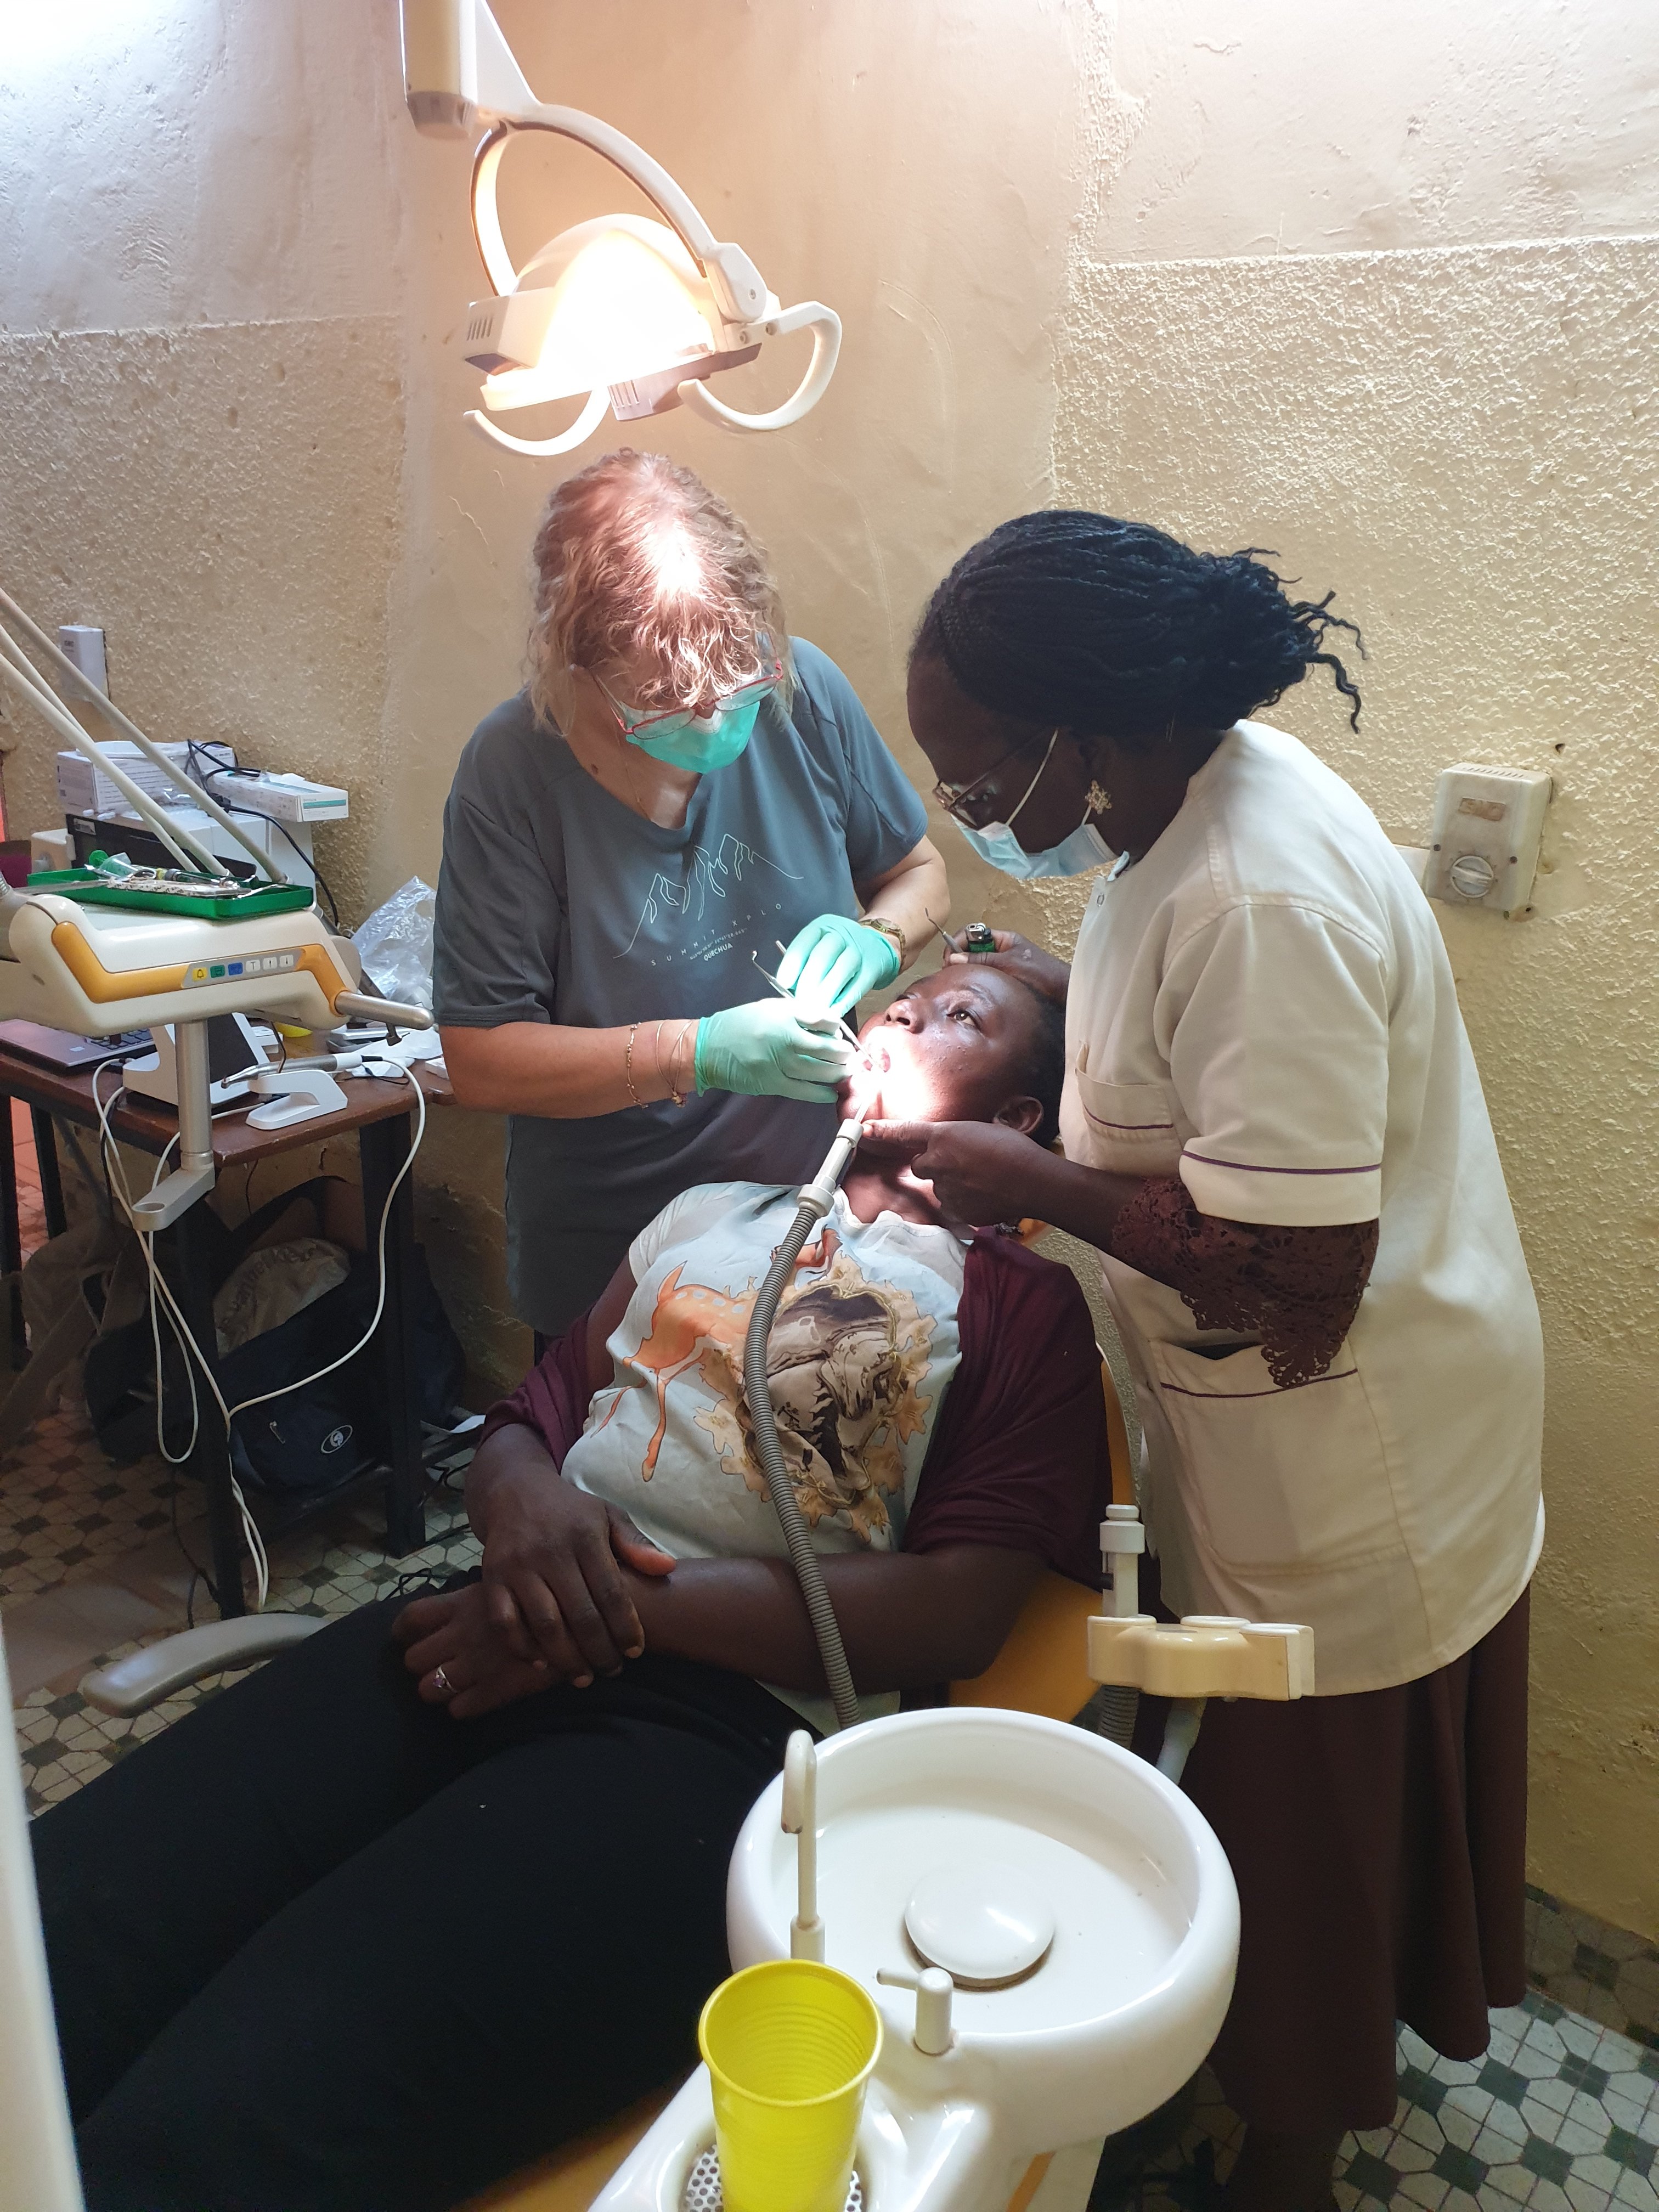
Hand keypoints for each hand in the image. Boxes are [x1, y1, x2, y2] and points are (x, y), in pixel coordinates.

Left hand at [393, 1584, 567, 1718]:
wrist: (589, 1617)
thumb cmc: (552, 1593)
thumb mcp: (511, 1582)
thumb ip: (483, 1596)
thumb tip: (461, 1607)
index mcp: (464, 1602)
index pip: (411, 1618)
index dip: (404, 1631)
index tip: (409, 1636)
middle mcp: (463, 1634)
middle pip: (412, 1658)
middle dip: (421, 1663)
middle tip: (437, 1663)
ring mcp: (477, 1664)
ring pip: (429, 1689)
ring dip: (437, 1689)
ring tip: (454, 1685)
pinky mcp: (496, 1690)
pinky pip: (459, 1709)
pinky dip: (462, 1707)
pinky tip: (476, 1698)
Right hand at [479, 1457, 673, 1677]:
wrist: (515, 1491)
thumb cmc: (570, 1510)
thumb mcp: (607, 1515)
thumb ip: (635, 1544)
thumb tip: (667, 1568)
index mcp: (584, 1536)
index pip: (610, 1591)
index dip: (625, 1626)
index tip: (636, 1651)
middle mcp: (550, 1552)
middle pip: (580, 1614)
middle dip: (600, 1650)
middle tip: (613, 1671)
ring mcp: (517, 1566)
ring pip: (544, 1623)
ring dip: (566, 1657)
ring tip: (584, 1677)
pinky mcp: (492, 1578)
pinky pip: (505, 1622)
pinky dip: (522, 1647)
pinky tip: (543, 1663)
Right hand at [694, 997, 853, 1102]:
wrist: (709, 1047)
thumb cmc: (740, 1024)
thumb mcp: (769, 1008)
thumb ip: (797, 1014)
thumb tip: (827, 1025)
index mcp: (783, 1014)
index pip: (823, 1018)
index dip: (836, 1027)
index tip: (839, 1031)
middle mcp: (783, 1037)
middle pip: (826, 1047)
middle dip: (843, 1053)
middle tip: (850, 1056)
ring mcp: (777, 1062)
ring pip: (819, 1071)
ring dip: (837, 1073)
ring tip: (845, 1073)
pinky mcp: (772, 1082)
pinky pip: (804, 1091)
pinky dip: (821, 1093)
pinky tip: (831, 1093)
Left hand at [777, 913, 899, 1015]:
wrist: (877, 944)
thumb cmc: (840, 950)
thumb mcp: (821, 946)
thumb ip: (806, 964)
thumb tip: (789, 992)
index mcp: (822, 927)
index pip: (804, 943)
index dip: (792, 964)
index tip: (784, 983)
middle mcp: (841, 934)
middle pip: (822, 957)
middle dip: (808, 983)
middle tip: (800, 1003)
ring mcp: (860, 949)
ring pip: (841, 971)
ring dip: (826, 994)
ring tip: (814, 1012)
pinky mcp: (873, 967)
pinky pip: (858, 985)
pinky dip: (844, 1001)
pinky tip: (833, 1013)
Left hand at [858, 1118, 1055, 1224]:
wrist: (1033, 1181)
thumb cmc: (1014, 1151)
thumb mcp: (984, 1130)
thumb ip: (959, 1138)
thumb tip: (957, 1147)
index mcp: (944, 1137)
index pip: (906, 1132)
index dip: (884, 1132)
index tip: (864, 1131)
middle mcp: (937, 1162)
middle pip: (920, 1164)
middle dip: (934, 1164)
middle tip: (961, 1164)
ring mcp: (945, 1189)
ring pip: (939, 1186)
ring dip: (952, 1184)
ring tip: (982, 1180)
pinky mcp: (956, 1210)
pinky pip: (952, 1205)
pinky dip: (964, 1201)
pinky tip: (984, 1196)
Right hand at [946, 929, 1069, 1004]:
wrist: (1063, 991)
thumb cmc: (1041, 972)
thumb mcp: (1008, 964)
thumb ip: (982, 959)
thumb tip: (954, 958)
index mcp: (1003, 939)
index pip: (972, 933)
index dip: (957, 943)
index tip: (950, 959)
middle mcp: (1001, 949)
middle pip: (971, 948)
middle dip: (958, 958)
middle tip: (950, 973)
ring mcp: (1002, 965)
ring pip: (976, 964)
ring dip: (966, 970)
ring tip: (957, 981)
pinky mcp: (1004, 979)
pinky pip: (984, 976)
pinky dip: (975, 980)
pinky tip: (971, 988)